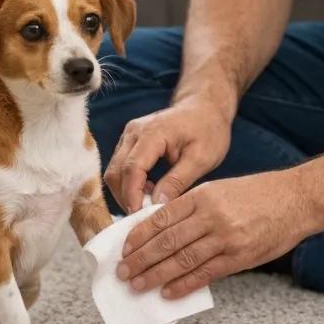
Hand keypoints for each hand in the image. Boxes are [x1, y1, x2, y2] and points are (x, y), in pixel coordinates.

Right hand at [103, 96, 232, 214]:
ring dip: (126, 191)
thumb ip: (178, 180)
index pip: (132, 168)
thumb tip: (157, 205)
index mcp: (153, 132)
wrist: (206, 107)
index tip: (140, 217)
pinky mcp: (130, 140)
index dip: (133, 195)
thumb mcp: (201, 158)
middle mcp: (134, 131)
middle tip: (145, 216)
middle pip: (116, 171)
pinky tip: (149, 190)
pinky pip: (120, 166)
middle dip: (126, 197)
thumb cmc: (208, 130)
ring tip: (150, 203)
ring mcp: (130, 134)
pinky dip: (129, 183)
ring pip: (114, 170)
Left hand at [115, 171, 306, 299]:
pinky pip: (205, 274)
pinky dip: (183, 284)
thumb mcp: (221, 190)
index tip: (125, 248)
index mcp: (204, 195)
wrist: (296, 200)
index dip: (140, 235)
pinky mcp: (239, 257)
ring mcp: (225, 237)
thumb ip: (194, 208)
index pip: (162, 217)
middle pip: (167, 240)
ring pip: (181, 259)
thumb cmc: (258, 194)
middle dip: (141, 258)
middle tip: (123, 272)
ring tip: (137, 285)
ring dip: (155, 275)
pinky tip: (167, 292)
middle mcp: (211, 215)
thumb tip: (163, 232)